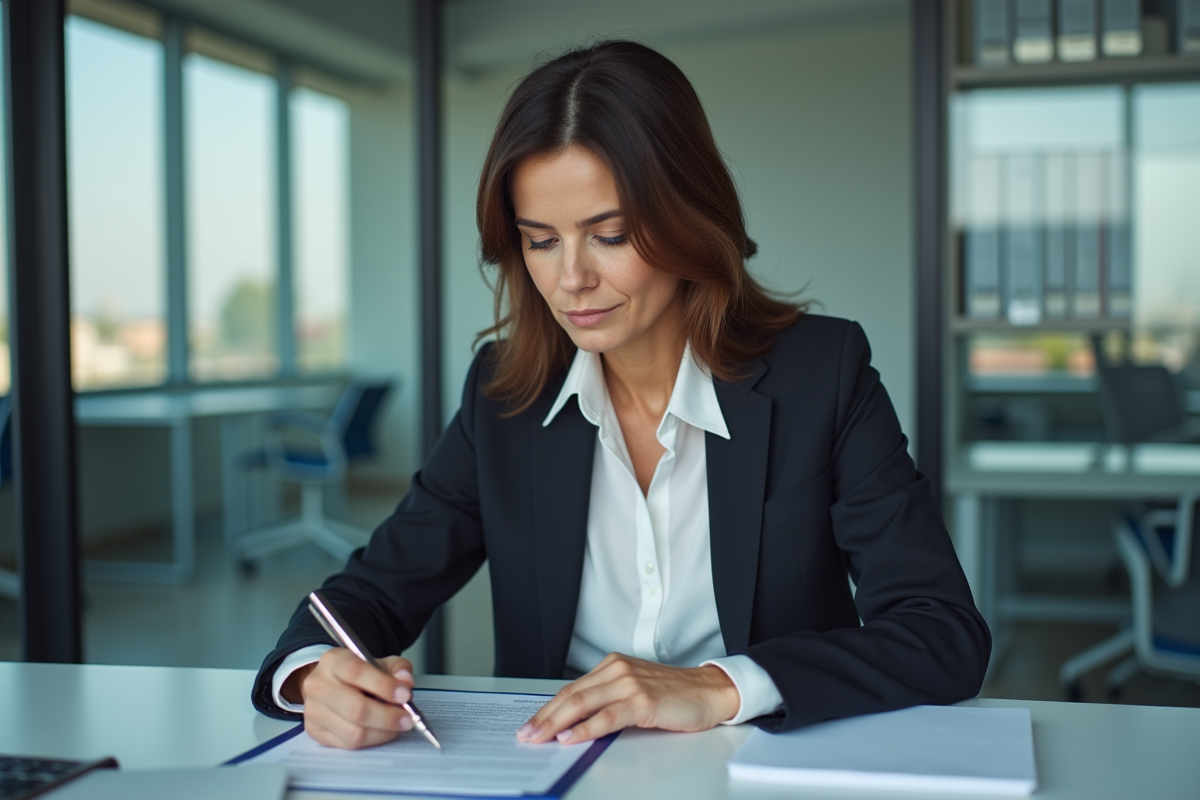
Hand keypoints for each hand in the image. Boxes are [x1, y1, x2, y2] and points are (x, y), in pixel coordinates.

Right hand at [290, 649, 416, 749]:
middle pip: (356, 709)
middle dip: (388, 717)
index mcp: (333, 661)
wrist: (329, 684)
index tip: (405, 695)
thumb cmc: (357, 674)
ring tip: (397, 726)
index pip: (357, 672)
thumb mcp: (378, 662)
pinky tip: (382, 731)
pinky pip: (348, 744)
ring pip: (354, 732)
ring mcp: (314, 710)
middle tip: (408, 718)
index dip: (384, 686)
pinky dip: (371, 740)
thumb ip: (397, 668)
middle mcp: (318, 685)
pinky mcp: (315, 731)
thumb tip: (405, 682)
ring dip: (383, 732)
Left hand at [516, 653, 739, 744]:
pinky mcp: (643, 701)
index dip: (548, 708)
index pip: (571, 688)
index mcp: (613, 666)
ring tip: (540, 738)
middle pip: (571, 695)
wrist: (710, 691)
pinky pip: (607, 717)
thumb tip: (577, 722)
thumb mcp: (636, 691)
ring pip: (583, 703)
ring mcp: (630, 684)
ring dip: (556, 723)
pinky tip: (571, 737)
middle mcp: (618, 670)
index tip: (531, 724)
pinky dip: (585, 728)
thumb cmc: (675, 695)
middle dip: (545, 717)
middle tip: (527, 734)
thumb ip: (609, 699)